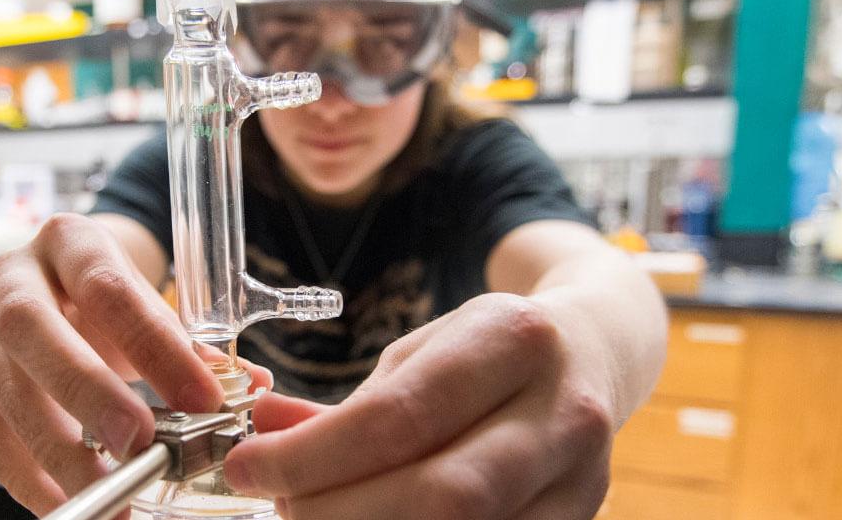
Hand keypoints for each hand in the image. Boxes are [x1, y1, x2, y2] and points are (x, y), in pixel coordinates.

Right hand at [0, 214, 268, 514]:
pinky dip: (26, 476)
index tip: (201, 397)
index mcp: (69, 243)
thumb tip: (248, 388)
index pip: (108, 289)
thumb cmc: (111, 300)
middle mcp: (12, 277)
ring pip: (1, 387)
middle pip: (32, 329)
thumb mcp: (152, 304)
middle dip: (87, 391)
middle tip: (137, 443)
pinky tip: (66, 499)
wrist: (58, 285)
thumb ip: (193, 346)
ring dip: (56, 449)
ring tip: (108, 490)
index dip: (155, 345)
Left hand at [221, 293, 617, 519]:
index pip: (399, 416)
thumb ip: (342, 406)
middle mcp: (562, 412)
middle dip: (340, 514)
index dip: (312, 456)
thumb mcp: (420, 354)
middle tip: (283, 509)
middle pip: (442, 495)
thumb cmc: (487, 357)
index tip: (248, 468)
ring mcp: (582, 480)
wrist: (593, 356)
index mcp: (513, 340)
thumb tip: (259, 433)